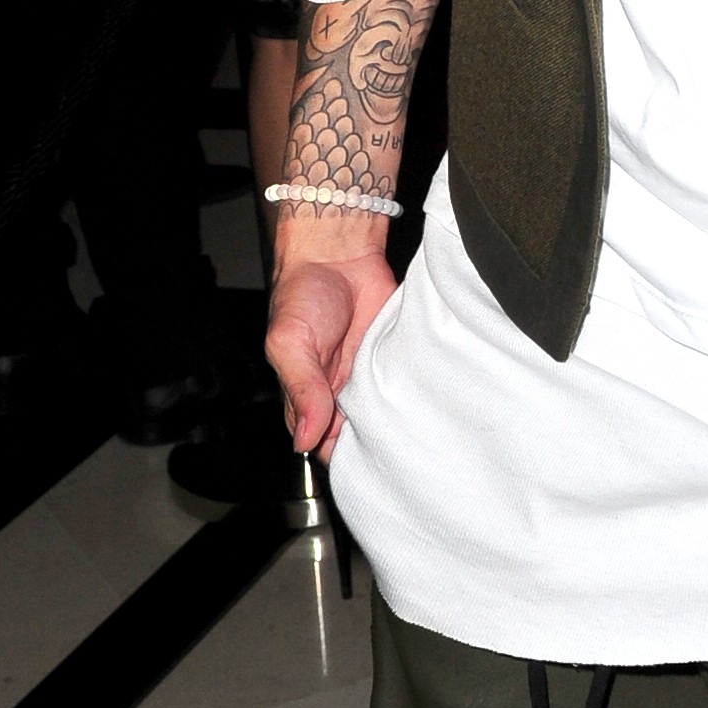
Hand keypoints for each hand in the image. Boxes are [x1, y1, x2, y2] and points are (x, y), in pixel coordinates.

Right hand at [266, 233, 396, 459]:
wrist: (339, 252)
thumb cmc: (303, 293)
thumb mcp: (289, 343)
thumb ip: (301, 389)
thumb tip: (305, 439)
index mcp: (307, 397)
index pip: (321, 444)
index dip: (336, 454)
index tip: (353, 456)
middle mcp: (338, 392)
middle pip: (356, 435)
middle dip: (370, 443)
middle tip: (385, 442)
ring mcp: (367, 376)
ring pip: (384, 415)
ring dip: (393, 419)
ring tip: (403, 421)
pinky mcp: (391, 357)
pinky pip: (404, 384)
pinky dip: (411, 391)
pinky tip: (418, 397)